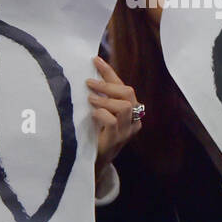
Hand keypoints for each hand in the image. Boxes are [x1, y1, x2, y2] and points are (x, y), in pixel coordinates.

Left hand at [87, 56, 141, 184]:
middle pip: (127, 93)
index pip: (123, 86)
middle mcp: (133, 119)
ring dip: (105, 99)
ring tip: (90, 98)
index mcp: (131, 110)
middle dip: (107, 85)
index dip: (109, 72)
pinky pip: (112, 121)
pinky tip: (92, 114)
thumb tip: (89, 77)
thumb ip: (101, 99)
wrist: (95, 161)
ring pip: (123, 106)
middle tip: (89, 82)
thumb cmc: (97, 134)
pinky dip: (101, 113)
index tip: (95, 60)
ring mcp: (127, 130)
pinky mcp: (117, 140)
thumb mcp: (102, 113)